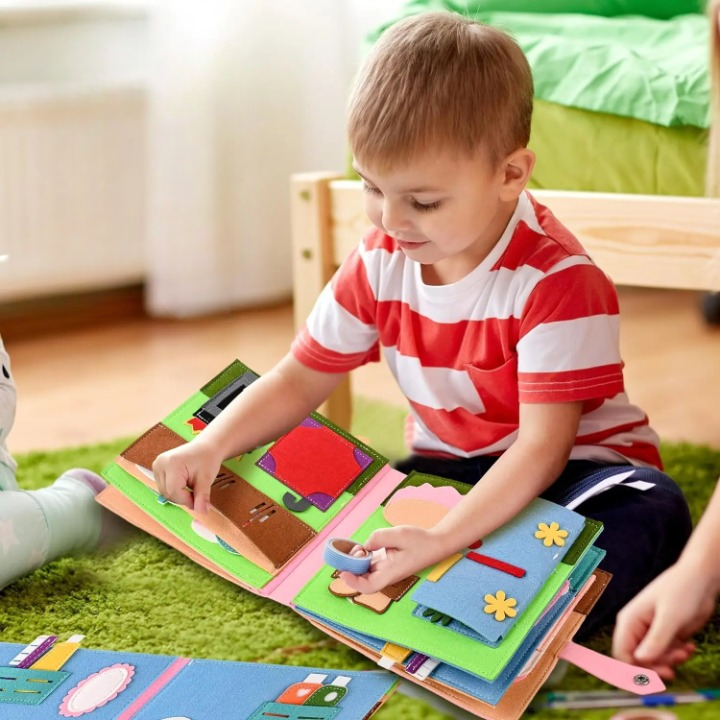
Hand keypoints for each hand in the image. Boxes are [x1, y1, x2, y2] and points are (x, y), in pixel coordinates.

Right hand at [152, 439, 222, 513]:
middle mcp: (160, 463)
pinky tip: (184, 483)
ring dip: (178, 494)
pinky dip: (174, 489)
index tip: (198, 500)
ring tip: (191, 486)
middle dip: (183, 498)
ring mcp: (156, 465)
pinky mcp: (157, 468)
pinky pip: (163, 486)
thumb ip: (202, 496)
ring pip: (164, 492)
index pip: (174, 491)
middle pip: (168, 493)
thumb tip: (201, 512)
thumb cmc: (207, 460)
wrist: (206, 447)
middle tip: (197, 494)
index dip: (186, 500)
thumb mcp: (206, 479)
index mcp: (172, 463)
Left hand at [339, 525, 446, 593]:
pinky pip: (370, 564)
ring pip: (365, 571)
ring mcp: (386, 569)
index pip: (369, 586)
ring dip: (356, 561)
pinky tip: (363, 547)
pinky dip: (362, 557)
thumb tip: (365, 546)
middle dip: (352, 567)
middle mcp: (387, 574)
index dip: (354, 582)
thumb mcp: (398, 534)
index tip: (344, 571)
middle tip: (356, 550)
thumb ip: (378, 538)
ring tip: (359, 548)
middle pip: (363, 579)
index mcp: (391, 573)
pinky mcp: (386, 562)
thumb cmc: (420, 541)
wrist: (435, 543)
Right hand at [612, 562, 716, 678]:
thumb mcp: (670, 617)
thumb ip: (655, 640)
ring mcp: (652, 632)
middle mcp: (637, 628)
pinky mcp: (666, 635)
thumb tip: (639, 660)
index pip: (621, 653)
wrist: (701, 579)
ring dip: (669, 662)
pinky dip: (678, 656)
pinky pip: (667, 654)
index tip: (650, 682)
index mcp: (630, 621)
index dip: (631, 671)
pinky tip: (690, 647)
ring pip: (654, 660)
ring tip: (685, 651)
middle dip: (655, 668)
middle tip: (672, 671)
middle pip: (637, 660)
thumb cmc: (681, 591)